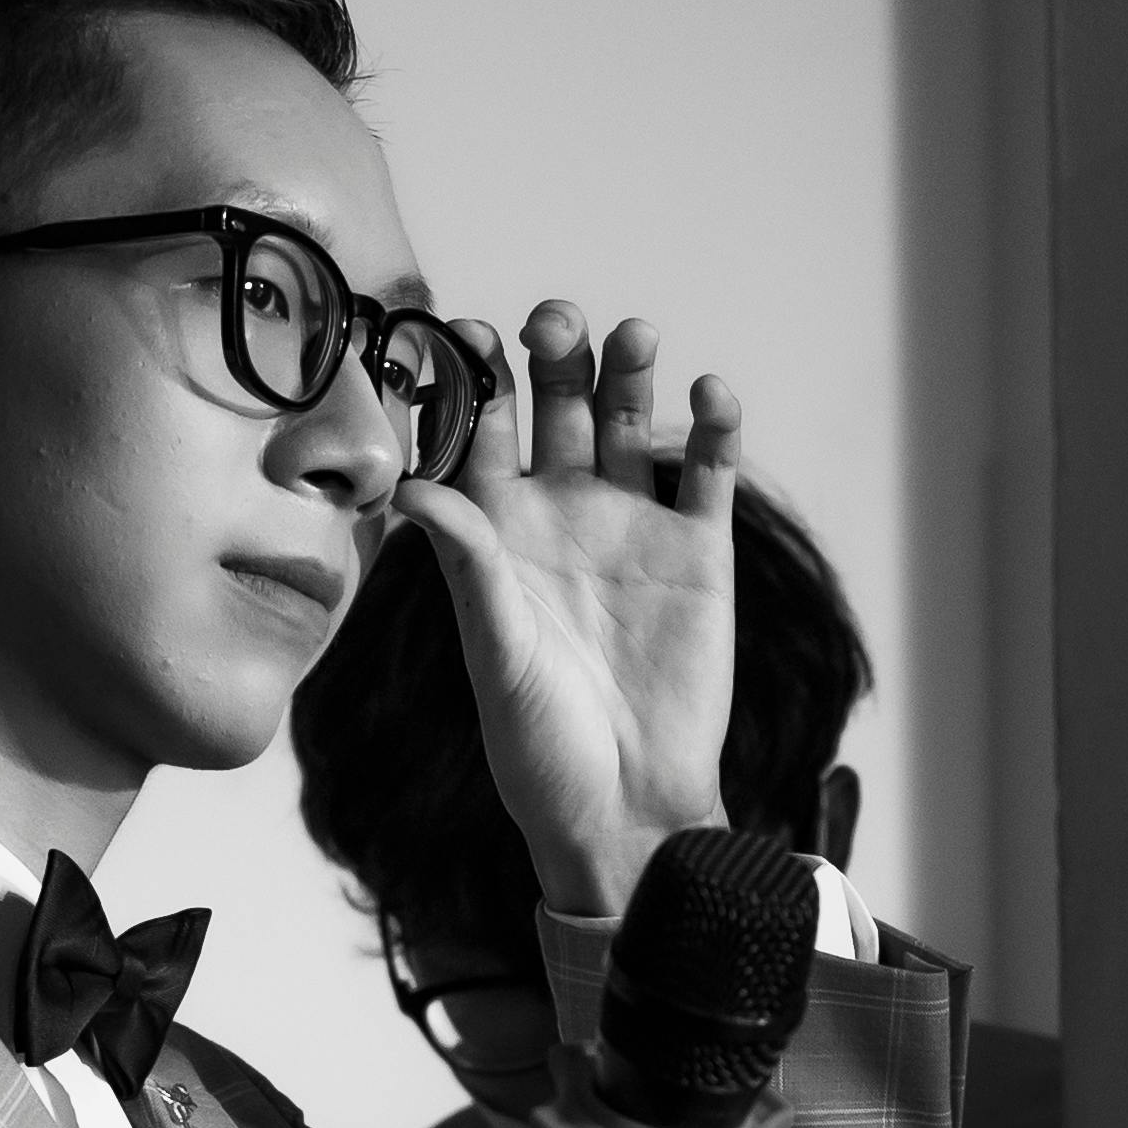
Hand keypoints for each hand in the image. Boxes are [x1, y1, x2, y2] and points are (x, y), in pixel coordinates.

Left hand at [384, 302, 742, 918]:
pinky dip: (715, 427)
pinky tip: (712, 393)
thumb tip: (412, 489)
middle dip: (558, 354)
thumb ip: (469, 565)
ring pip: (633, 420)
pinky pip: (709, 472)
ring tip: (634, 337)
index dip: (474, 376)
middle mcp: (566, 512)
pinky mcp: (702, 552)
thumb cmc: (540, 743)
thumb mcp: (493, 652)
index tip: (465, 332)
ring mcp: (636, 526)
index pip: (482, 428)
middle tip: (556, 323)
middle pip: (561, 404)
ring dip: (632, 370)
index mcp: (500, 529)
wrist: (625, 805)